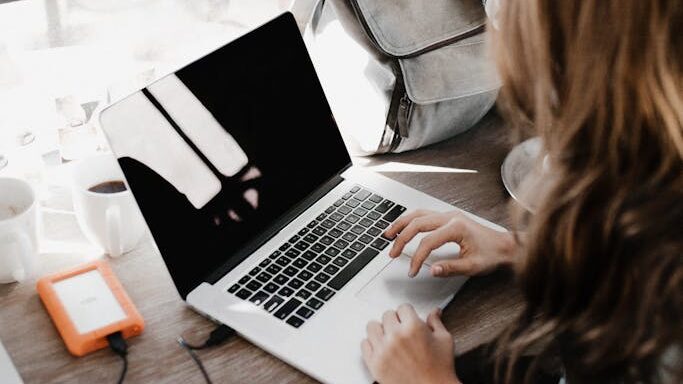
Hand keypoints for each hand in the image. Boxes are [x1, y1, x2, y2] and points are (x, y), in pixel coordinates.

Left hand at [361, 304, 460, 383]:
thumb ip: (436, 323)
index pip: (403, 307)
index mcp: (413, 327)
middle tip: (402, 330)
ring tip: (389, 337)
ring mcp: (383, 350)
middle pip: (387, 315)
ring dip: (381, 330)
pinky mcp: (374, 363)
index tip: (409, 319)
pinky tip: (381, 348)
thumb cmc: (440, 369)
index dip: (408, 314)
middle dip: (395, 321)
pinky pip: (364, 344)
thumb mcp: (444, 341)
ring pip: (372, 326)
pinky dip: (371, 344)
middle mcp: (396, 336)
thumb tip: (434, 311)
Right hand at [384, 210, 516, 276]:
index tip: (412, 271)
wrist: (505, 245)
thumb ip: (451, 268)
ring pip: (418, 214)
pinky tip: (403, 227)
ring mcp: (449, 215)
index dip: (417, 258)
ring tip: (388, 234)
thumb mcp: (473, 266)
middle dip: (401, 239)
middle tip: (392, 253)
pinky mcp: (448, 217)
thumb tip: (432, 270)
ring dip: (401, 224)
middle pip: (417, 223)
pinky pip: (424, 214)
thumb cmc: (493, 254)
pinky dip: (410, 221)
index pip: (427, 242)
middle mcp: (450, 217)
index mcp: (456, 227)